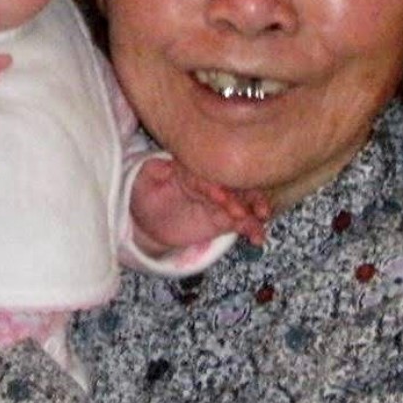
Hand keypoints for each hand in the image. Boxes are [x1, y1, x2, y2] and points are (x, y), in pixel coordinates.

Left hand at [130, 156, 270, 251]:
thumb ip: (154, 170)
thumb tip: (164, 164)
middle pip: (233, 185)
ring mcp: (222, 200)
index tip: (220, 197)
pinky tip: (257, 238)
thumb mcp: (143, 179)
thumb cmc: (145, 193)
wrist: (149, 220)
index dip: (214, 185)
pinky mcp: (225, 219)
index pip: (206, 175)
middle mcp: (212, 182)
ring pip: (243, 202)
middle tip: (252, 209)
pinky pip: (243, 222)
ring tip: (259, 220)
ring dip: (254, 210)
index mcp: (192, 168)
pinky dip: (252, 229)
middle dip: (245, 195)